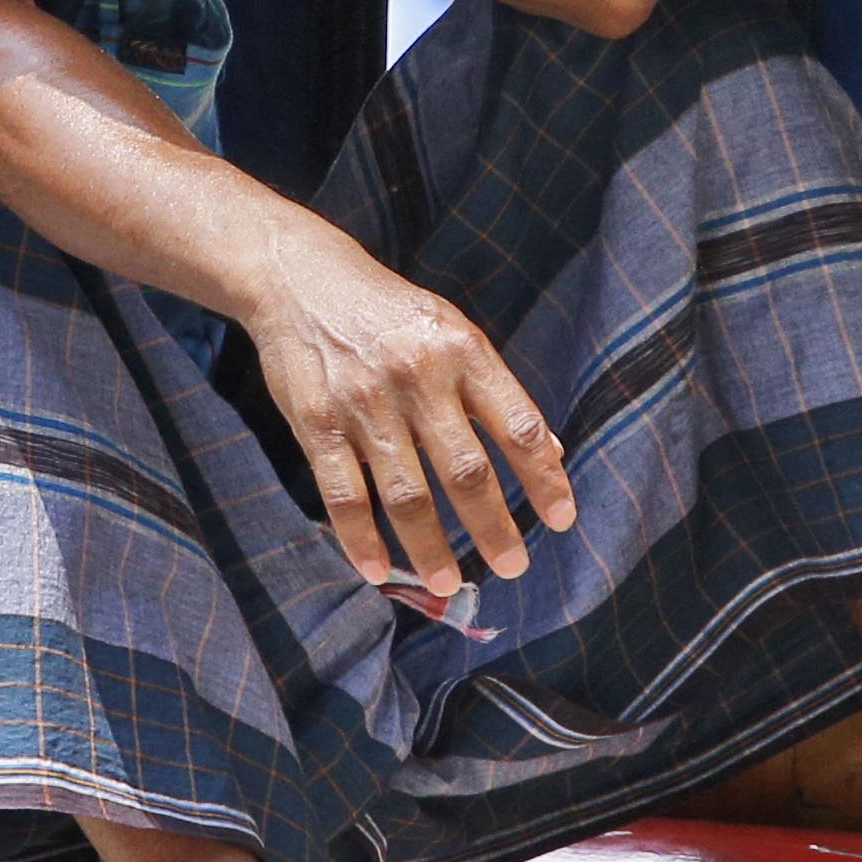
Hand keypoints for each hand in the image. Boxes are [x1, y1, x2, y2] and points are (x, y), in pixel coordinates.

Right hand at [237, 217, 575, 601]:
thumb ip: (496, 392)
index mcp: (462, 351)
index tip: (561, 521)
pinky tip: (379, 570)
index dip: (544, 479)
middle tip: (512, 567)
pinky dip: (361, 540)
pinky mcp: (316, 422)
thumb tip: (553, 452)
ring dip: (429, 547)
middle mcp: (418, 376)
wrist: (300, 279)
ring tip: (449, 582)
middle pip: (465, 470)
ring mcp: (364, 402)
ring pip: (405, 493)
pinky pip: (343, 494)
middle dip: (492, 527)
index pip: (518, 426)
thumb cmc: (390, 314)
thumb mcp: (452, 333)